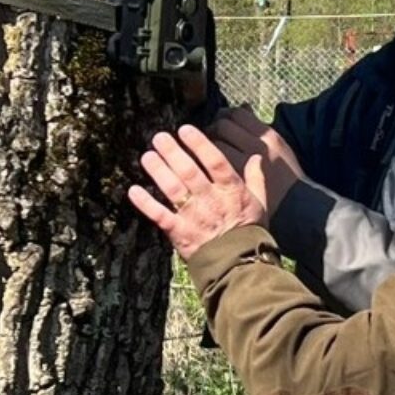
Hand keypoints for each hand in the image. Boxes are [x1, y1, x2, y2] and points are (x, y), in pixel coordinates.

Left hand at [130, 123, 268, 263]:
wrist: (241, 265)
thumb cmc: (251, 232)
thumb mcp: (260, 203)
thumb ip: (256, 179)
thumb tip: (255, 156)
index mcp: (231, 190)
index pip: (215, 160)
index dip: (199, 143)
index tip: (185, 129)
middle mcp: (211, 199)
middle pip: (189, 170)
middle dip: (172, 151)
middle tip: (159, 137)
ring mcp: (194, 216)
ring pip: (173, 188)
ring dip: (158, 171)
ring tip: (147, 156)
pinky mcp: (180, 232)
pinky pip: (159, 215)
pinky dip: (145, 203)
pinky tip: (133, 190)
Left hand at [206, 104, 302, 213]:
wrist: (295, 207)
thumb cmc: (286, 176)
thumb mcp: (279, 146)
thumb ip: (259, 128)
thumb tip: (243, 106)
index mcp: (267, 138)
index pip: (238, 114)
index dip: (226, 114)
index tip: (221, 119)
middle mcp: (256, 149)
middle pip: (223, 127)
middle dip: (213, 128)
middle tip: (209, 134)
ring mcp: (244, 166)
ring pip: (215, 145)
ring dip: (207, 144)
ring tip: (207, 150)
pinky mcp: (232, 184)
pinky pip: (212, 167)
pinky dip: (205, 163)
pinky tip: (202, 166)